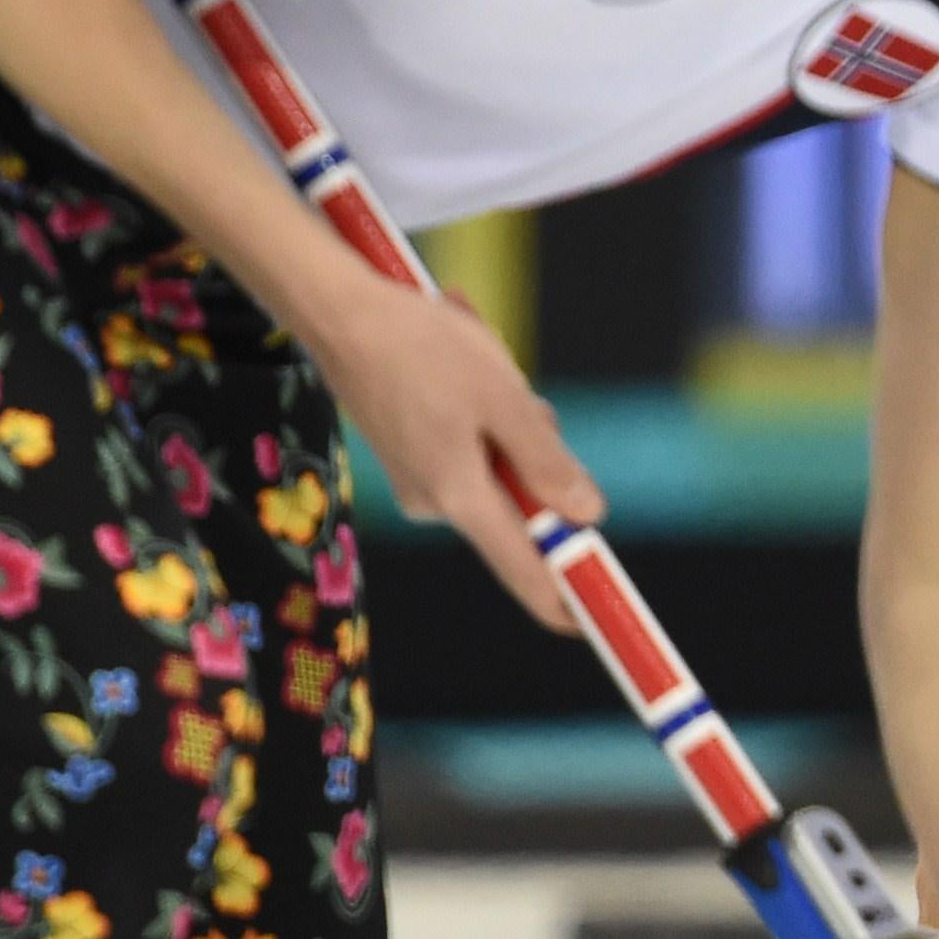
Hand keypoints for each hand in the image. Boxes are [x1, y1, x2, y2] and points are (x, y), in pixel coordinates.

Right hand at [299, 277, 602, 629]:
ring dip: (511, 428)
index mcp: (459, 498)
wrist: (341, 314)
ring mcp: (417, 481)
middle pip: (518, 508)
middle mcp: (434, 503)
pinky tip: (465, 374)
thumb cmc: (424, 349)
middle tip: (527, 402)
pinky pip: (470, 453)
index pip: (523, 570)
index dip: (564, 599)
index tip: (597, 624)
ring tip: (483, 373)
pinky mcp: (407, 456)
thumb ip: (548, 463)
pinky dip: (483, 419)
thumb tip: (587, 516)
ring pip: (497, 470)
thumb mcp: (505, 400)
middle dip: (539, 462)